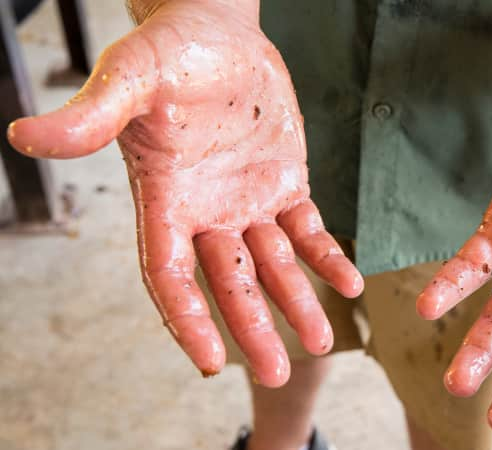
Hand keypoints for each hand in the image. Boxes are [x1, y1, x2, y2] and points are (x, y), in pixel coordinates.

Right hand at [7, 0, 362, 385]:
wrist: (219, 31)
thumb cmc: (170, 50)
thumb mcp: (132, 77)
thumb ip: (92, 115)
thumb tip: (25, 137)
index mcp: (165, 199)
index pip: (170, 274)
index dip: (187, 319)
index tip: (211, 363)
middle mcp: (206, 211)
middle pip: (228, 283)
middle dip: (251, 327)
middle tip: (277, 373)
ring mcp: (248, 201)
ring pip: (272, 265)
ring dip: (296, 303)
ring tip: (320, 342)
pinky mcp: (284, 184)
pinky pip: (308, 231)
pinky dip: (326, 257)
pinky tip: (350, 283)